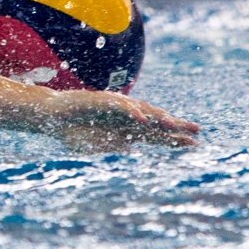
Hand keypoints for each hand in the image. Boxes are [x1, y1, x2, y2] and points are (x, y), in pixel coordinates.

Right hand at [59, 89, 198, 149]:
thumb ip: (113, 145)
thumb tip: (131, 147)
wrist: (51, 116)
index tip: (194, 145)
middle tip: (197, 130)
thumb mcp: (95, 145)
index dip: (173, 139)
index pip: (155, 135)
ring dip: (157, 116)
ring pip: (141, 110)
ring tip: (173, 123)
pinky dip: (131, 112)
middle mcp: (124, 117)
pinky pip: (120, 107)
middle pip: (154, 121)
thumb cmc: (71, 131)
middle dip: (175, 126)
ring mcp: (115, 108)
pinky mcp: (102, 101)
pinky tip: (142, 119)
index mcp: (126, 129)